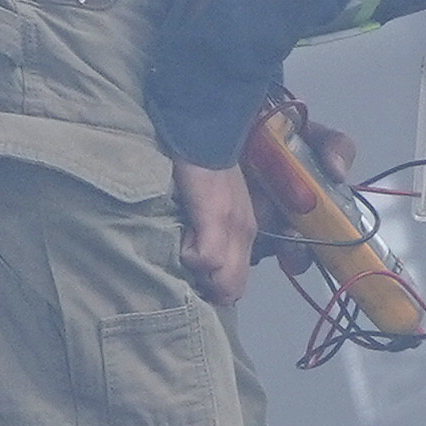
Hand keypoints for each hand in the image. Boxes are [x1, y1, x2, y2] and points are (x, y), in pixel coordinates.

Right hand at [174, 159, 257, 305]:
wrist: (204, 135)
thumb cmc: (204, 171)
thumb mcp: (212, 208)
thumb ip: (210, 234)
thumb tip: (197, 265)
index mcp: (244, 235)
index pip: (236, 285)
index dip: (214, 290)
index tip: (193, 280)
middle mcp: (244, 236)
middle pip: (232, 290)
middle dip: (207, 291)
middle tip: (185, 270)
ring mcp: (234, 228)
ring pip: (222, 280)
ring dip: (197, 274)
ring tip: (182, 250)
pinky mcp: (217, 218)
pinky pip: (206, 258)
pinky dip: (189, 255)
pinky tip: (181, 235)